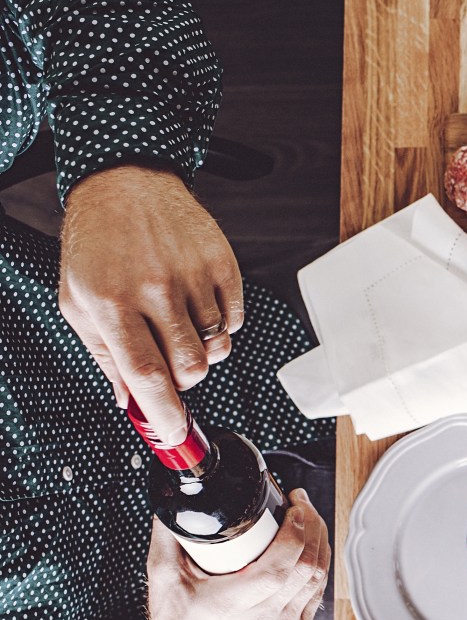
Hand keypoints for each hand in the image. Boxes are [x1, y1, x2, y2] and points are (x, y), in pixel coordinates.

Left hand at [59, 164, 243, 441]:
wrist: (126, 185)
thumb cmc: (98, 244)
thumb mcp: (78, 301)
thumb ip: (105, 355)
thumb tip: (130, 402)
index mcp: (111, 302)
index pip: (147, 374)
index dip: (165, 414)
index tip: (174, 435)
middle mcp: (154, 288)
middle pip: (191, 367)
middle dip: (184, 378)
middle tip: (169, 360)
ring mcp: (192, 275)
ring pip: (217, 348)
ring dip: (202, 348)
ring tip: (179, 320)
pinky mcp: (223, 264)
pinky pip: (236, 322)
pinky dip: (222, 325)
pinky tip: (198, 303)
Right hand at [147, 489, 329, 619]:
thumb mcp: (163, 578)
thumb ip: (167, 537)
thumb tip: (173, 504)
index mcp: (234, 603)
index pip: (283, 564)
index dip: (297, 530)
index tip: (294, 506)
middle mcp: (265, 619)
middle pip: (308, 566)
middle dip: (313, 527)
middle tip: (302, 504)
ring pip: (319, 578)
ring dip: (320, 543)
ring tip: (308, 519)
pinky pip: (317, 593)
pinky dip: (319, 566)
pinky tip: (312, 548)